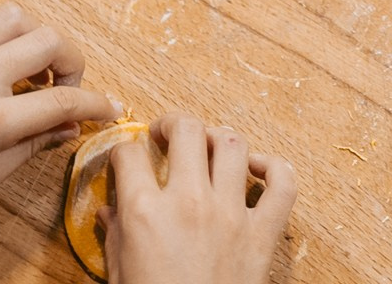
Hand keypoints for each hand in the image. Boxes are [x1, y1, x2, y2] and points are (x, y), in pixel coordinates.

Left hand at [0, 2, 116, 247]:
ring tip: (31, 65)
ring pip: (14, 16)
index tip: (108, 108)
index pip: (63, 102)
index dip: (95, 104)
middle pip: (49, 43)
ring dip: (35, 36)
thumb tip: (68, 128)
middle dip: (71, 64)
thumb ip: (31, 147)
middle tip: (64, 88)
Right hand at [107, 113, 295, 283]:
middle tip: (168, 132)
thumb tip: (108, 211)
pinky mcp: (263, 233)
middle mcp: (188, 203)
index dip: (125, 150)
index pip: (130, 154)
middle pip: (187, 130)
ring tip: (209, 145)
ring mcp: (231, 214)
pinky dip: (274, 167)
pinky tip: (256, 168)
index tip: (128, 156)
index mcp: (144, 214)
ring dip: (219, 138)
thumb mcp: (120, 275)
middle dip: (173, 123)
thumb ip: (115, 237)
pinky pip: (283, 183)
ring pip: (232, 144)